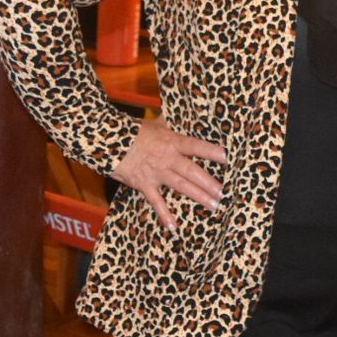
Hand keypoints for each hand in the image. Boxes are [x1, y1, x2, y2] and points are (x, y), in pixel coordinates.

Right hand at [110, 117, 227, 230]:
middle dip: (209, 182)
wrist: (109, 142)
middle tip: (224, 193)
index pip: (196, 146)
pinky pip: (156, 202)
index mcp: (172, 141)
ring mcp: (157, 172)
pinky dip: (164, 215)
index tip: (228, 158)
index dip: (212, 152)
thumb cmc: (134, 132)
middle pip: (192, 171)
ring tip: (214, 205)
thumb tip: (183, 110)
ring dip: (198, 196)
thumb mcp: (156, 124)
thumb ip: (171, 122)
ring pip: (181, 186)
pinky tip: (174, 227)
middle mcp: (167, 158)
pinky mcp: (144, 185)